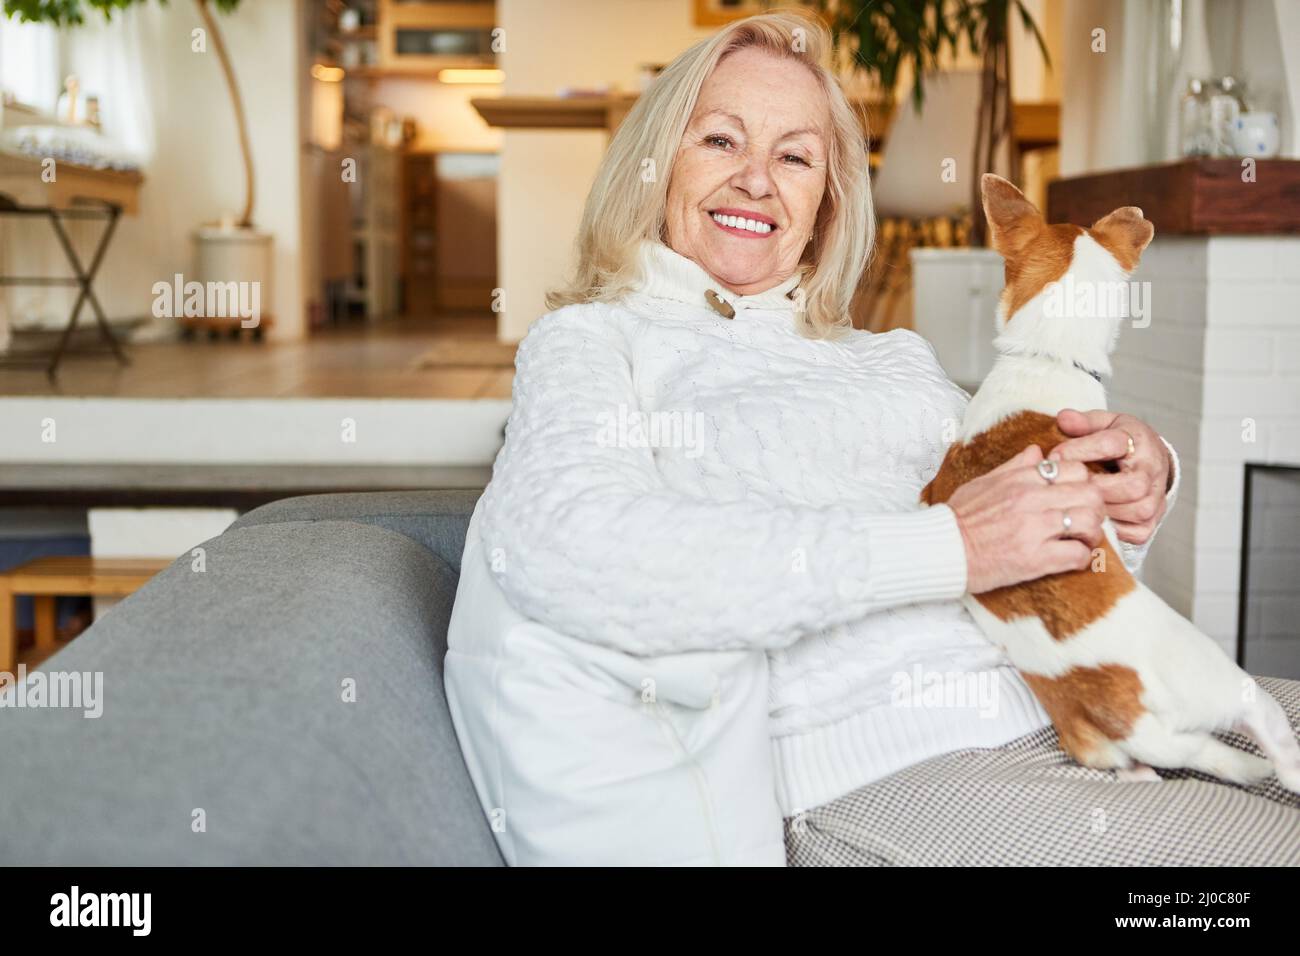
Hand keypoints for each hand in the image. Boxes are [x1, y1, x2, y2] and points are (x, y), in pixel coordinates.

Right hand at [948, 445, 1107, 594]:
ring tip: (1081, 539)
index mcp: (1020, 479)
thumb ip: (1014, 466)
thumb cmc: (959, 518)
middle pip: (1090, 494)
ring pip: (1090, 521)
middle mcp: (1031, 500)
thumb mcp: (983, 482)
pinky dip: (1081, 558)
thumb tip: (1037, 451)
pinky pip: (1078, 555)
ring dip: (1092, 532)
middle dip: (1095, 507)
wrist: (941, 549)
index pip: (1074, 468)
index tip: (1076, 495)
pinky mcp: (1035, 559)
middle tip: (1086, 518)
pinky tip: (1071, 558)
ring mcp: (1035, 529)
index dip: (1082, 482)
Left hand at [1050, 409, 1171, 545]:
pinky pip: (1131, 533)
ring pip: (1133, 511)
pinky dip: (1109, 529)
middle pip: (1131, 485)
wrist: (1147, 463)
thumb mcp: (1103, 424)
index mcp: (1139, 441)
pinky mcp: (1150, 523)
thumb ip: (1083, 422)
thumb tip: (1063, 418)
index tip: (1055, 455)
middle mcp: (1153, 471)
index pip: (1111, 444)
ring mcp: (1156, 499)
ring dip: (1100, 509)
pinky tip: (1088, 519)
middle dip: (1094, 486)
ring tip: (1073, 503)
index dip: (1080, 449)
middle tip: (1066, 487)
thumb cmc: (1120, 442)